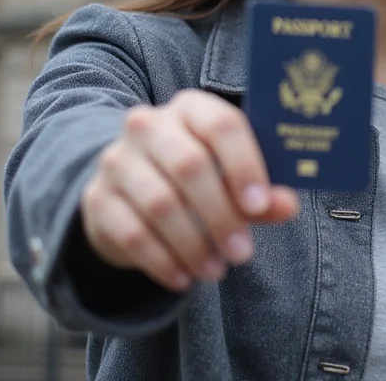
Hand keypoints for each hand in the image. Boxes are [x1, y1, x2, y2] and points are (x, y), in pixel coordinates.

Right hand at [79, 90, 299, 291]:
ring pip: (160, 203)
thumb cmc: (197, 177)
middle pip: (189, 165)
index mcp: (190, 107)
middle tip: (242, 253)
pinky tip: (184, 278)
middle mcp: (148, 124)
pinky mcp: (98, 198)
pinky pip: (131, 233)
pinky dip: (162, 260)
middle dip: (221, 215)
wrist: (129, 189)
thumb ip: (260, 192)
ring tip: (216, 270)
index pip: (221, 125)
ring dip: (193, 244)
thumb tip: (287, 205)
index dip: (243, 165)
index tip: (260, 206)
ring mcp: (117, 159)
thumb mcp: (231, 178)